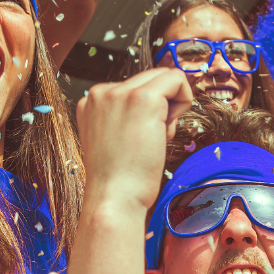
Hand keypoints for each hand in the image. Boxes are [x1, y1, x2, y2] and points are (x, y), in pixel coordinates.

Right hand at [75, 68, 192, 213]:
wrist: (115, 198)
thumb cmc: (120, 179)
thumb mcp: (114, 138)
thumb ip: (125, 116)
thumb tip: (158, 102)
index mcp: (90, 101)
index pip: (132, 88)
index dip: (147, 112)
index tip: (138, 139)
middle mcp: (100, 92)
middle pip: (149, 78)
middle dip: (162, 106)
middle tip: (151, 138)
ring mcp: (119, 92)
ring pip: (164, 76)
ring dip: (171, 106)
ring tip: (154, 137)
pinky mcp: (143, 98)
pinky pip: (176, 79)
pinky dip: (184, 101)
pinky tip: (166, 130)